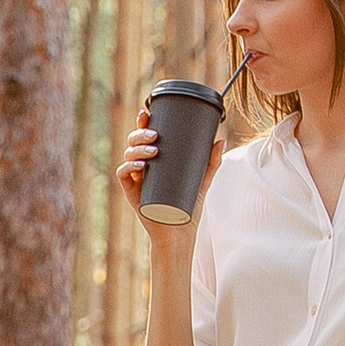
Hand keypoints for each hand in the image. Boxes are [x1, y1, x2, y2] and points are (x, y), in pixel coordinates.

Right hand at [117, 99, 222, 236]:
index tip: (147, 111)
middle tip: (155, 135)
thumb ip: (211, 162)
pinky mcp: (132, 194)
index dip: (143, 122)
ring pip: (128, 156)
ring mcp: (136, 180)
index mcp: (156, 160)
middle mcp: (143, 167)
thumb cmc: (188, 207)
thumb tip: (221, 140)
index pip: (146, 136)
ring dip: (137, 149)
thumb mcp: (202, 181)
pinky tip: (139, 166)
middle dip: (140, 133)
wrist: (179, 234)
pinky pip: (123, 176)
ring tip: (153, 150)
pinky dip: (129, 168)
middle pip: (134, 142)